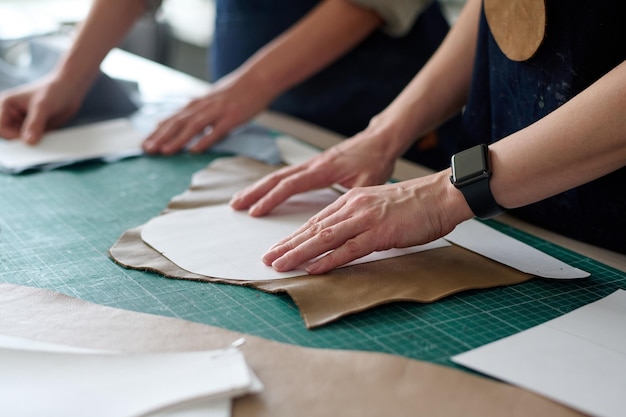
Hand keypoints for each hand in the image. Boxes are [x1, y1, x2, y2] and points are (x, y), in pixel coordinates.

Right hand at [0, 77, 83, 143]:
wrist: (70, 89)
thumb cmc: (54, 90)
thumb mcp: (43, 106)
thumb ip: (35, 123)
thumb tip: (28, 142)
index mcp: (6, 106)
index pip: (0, 128)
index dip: (12, 136)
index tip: (28, 140)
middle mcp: (12, 115)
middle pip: (9, 137)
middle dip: (21, 142)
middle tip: (37, 145)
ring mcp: (23, 123)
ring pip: (22, 141)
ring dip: (32, 144)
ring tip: (46, 138)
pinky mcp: (35, 129)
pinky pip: (34, 141)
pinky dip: (40, 143)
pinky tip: (50, 140)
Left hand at [142, 73, 273, 154]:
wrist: (259, 78)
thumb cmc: (238, 90)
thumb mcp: (214, 98)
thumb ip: (200, 109)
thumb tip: (185, 120)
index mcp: (199, 103)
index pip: (173, 118)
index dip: (158, 131)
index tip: (145, 142)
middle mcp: (204, 106)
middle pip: (178, 122)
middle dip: (161, 136)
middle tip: (147, 149)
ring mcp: (218, 111)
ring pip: (193, 126)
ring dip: (177, 139)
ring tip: (165, 151)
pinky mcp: (232, 117)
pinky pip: (217, 131)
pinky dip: (205, 140)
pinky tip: (195, 150)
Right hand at [229, 132, 397, 215]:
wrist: (380, 141)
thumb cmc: (376, 160)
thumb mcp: (369, 181)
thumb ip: (352, 197)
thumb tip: (342, 217)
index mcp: (323, 169)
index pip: (291, 185)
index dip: (271, 198)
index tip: (255, 211)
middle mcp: (312, 165)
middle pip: (276, 178)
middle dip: (254, 192)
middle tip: (235, 205)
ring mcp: (310, 164)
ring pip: (278, 175)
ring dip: (257, 188)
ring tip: (239, 201)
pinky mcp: (313, 166)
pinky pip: (286, 175)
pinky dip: (270, 184)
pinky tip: (262, 192)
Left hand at [261, 170, 471, 274]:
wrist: (442, 195)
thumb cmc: (416, 204)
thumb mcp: (379, 207)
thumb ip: (359, 220)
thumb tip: (345, 239)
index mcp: (351, 201)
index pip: (316, 221)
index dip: (295, 236)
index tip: (279, 248)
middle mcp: (353, 208)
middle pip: (313, 229)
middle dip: (288, 245)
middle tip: (267, 259)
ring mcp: (365, 219)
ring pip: (324, 238)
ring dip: (299, 253)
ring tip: (280, 265)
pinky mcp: (380, 232)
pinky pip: (349, 249)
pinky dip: (329, 260)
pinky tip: (312, 268)